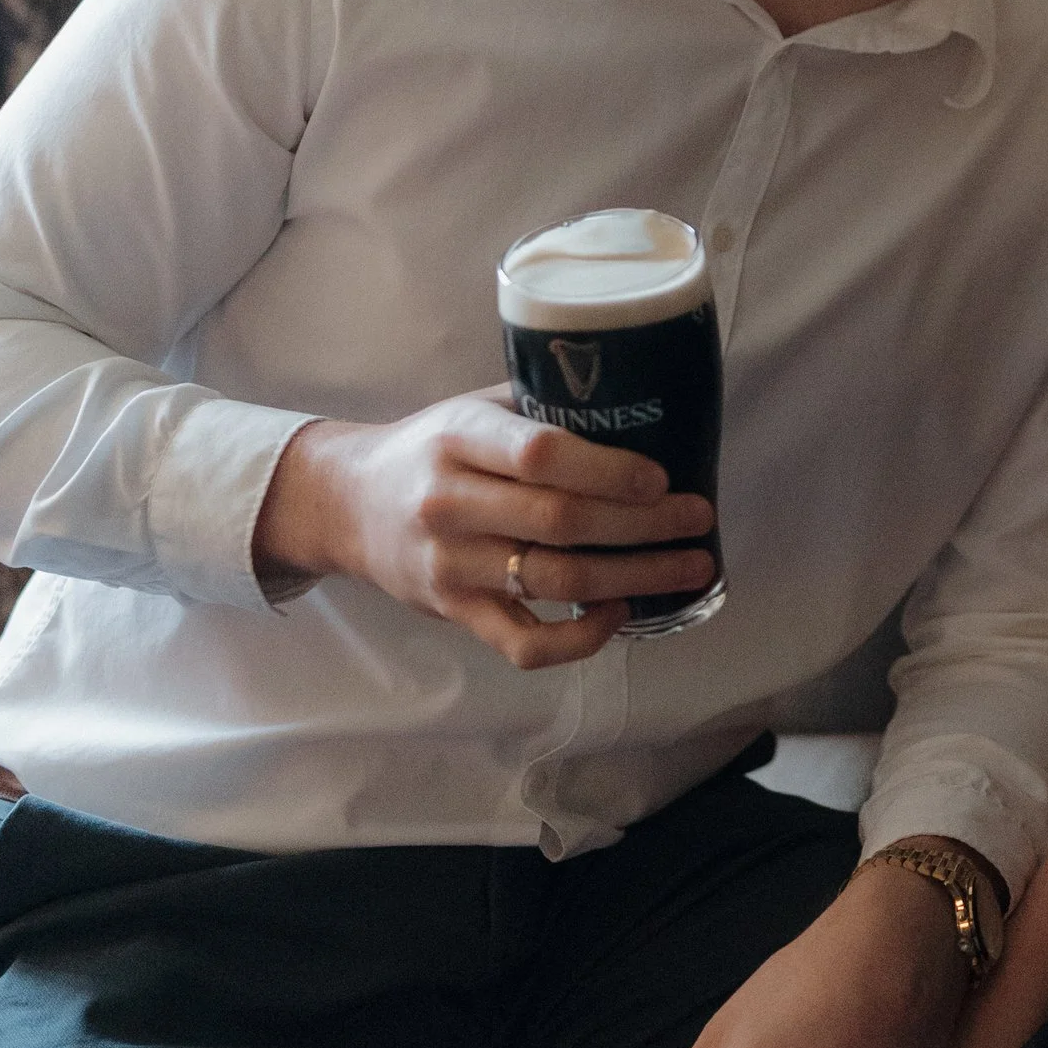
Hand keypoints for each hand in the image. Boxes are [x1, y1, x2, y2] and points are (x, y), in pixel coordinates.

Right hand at [252, 390, 714, 668]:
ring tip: (690, 567)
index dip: (609, 469)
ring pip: (554, 580)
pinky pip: (525, 643)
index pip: (541, 454)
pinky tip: (620, 613)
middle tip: (698, 519)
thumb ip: (543, 407)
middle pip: (561, 520)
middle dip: (644, 524)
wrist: (350, 504)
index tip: (663, 477)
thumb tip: (645, 405)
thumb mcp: (475, 408)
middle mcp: (450, 502)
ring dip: (634, 578)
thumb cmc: (434, 448)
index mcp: (460, 438)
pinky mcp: (454, 613)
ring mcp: (451, 565)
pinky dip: (581, 636)